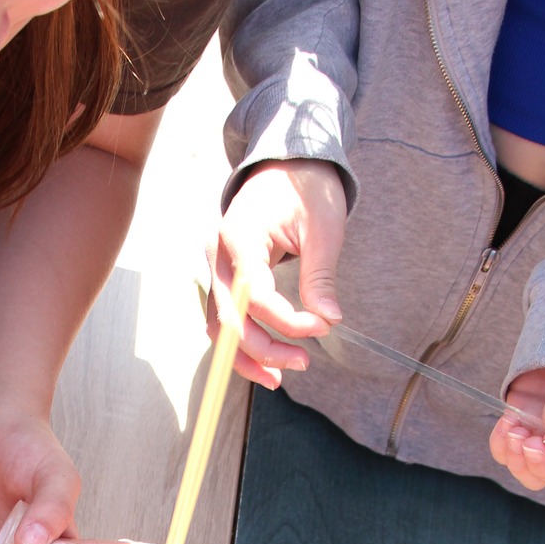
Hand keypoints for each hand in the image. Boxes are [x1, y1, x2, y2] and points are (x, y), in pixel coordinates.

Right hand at [209, 161, 348, 387]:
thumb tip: (329, 320)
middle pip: (230, 318)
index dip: (289, 321)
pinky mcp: (224, 278)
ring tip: (282, 377)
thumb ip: (320, 276)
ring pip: (220, 326)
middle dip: (266, 348)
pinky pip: (225, 319)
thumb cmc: (306, 189)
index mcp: (239, 234)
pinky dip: (243, 345)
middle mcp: (217, 253)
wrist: (288, 166)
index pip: (256, 295)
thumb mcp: (323, 228)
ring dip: (249, 356)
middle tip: (304, 361)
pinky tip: (268, 365)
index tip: (324, 326)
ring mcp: (215, 267)